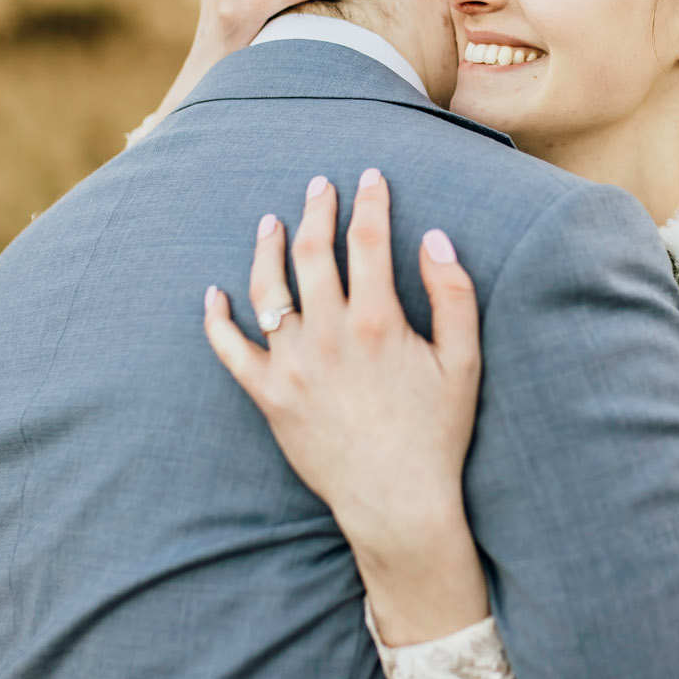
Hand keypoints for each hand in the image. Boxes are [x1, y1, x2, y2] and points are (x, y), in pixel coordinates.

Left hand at [203, 169, 489, 642]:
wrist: (396, 501)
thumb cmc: (436, 432)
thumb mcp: (465, 362)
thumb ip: (454, 295)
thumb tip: (435, 238)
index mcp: (378, 321)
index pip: (369, 240)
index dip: (370, 202)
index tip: (370, 177)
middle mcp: (329, 334)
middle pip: (315, 252)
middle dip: (318, 210)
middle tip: (319, 186)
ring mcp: (292, 364)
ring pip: (268, 289)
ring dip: (268, 249)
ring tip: (271, 223)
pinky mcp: (268, 395)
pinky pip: (230, 350)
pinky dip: (217, 319)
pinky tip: (214, 294)